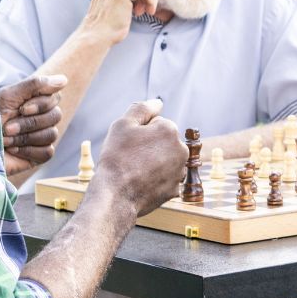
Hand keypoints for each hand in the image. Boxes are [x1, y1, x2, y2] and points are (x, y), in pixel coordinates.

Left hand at [0, 74, 68, 176]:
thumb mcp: (8, 96)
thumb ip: (35, 84)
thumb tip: (65, 80)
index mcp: (34, 101)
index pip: (54, 98)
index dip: (41, 104)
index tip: (21, 108)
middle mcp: (40, 118)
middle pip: (56, 116)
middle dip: (30, 123)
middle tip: (7, 127)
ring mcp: (40, 137)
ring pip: (52, 134)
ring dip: (26, 137)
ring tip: (5, 139)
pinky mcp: (37, 156)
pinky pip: (47, 152)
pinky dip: (29, 150)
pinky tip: (13, 150)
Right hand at [92, 99, 186, 215]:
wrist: (115, 196)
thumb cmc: (117, 158)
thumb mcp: (123, 124)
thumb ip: (142, 109)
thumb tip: (158, 102)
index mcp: (170, 130)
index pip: (155, 124)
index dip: (139, 132)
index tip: (130, 144)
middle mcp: (181, 150)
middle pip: (162, 142)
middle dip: (150, 147)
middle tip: (131, 158)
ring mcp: (180, 171)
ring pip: (164, 161)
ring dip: (154, 163)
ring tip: (135, 171)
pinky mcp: (174, 190)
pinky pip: (164, 180)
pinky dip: (154, 180)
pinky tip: (140, 183)